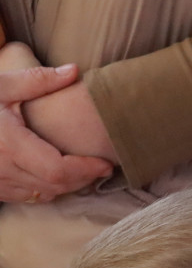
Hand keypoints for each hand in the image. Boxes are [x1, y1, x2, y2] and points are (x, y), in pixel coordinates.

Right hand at [0, 63, 113, 202]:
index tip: (105, 164)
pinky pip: (26, 197)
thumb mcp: (0, 86)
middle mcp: (2, 168)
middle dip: (82, 179)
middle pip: (55, 185)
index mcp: (9, 144)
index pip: (58, 170)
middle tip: (100, 167)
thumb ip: (38, 80)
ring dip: (66, 187)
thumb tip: (74, 71)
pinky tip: (56, 177)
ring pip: (42, 195)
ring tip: (84, 172)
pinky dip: (45, 190)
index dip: (86, 170)